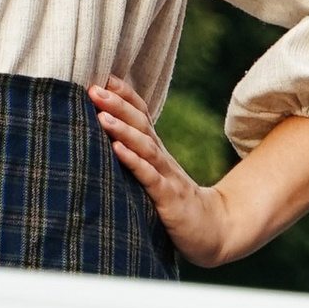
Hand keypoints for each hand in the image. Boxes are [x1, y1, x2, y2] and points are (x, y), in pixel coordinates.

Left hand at [87, 76, 249, 267]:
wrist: (215, 230)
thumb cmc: (177, 205)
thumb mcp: (156, 178)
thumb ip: (138, 160)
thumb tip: (106, 144)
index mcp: (157, 152)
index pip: (142, 116)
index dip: (125, 96)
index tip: (103, 77)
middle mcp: (162, 158)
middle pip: (141, 124)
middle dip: (117, 104)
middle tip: (93, 87)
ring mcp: (167, 176)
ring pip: (145, 147)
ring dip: (122, 129)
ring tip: (101, 114)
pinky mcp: (168, 198)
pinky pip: (150, 177)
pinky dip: (133, 162)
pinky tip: (116, 150)